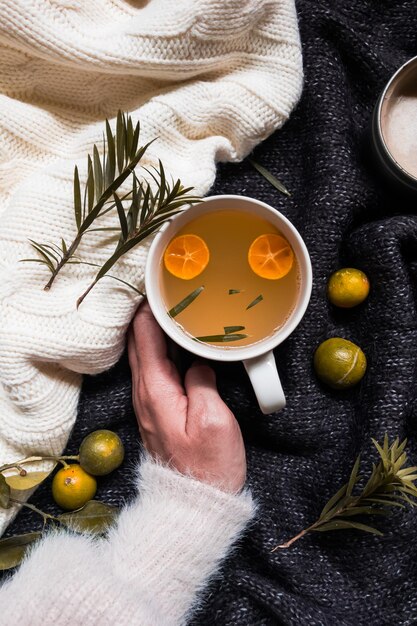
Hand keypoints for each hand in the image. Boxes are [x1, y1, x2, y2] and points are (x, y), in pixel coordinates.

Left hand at [128, 302, 246, 492]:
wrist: (194, 502)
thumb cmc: (207, 466)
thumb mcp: (213, 420)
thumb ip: (202, 382)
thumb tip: (199, 361)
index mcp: (156, 390)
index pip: (144, 336)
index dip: (150, 307)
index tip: (159, 284)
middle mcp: (145, 393)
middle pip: (138, 341)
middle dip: (149, 313)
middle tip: (166, 289)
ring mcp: (149, 402)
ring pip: (145, 354)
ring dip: (154, 330)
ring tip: (173, 308)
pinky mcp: (158, 410)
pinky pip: (154, 369)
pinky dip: (161, 349)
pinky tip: (178, 343)